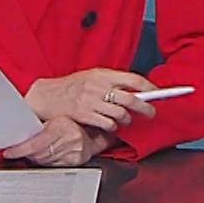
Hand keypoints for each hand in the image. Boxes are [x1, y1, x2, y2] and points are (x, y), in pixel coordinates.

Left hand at [2, 116, 115, 166]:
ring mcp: (74, 151)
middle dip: (26, 154)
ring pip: (44, 161)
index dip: (20, 149)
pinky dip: (46, 162)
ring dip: (35, 158)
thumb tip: (17, 133)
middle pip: (39, 154)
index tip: (9, 152)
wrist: (93, 131)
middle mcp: (70, 138)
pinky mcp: (76, 161)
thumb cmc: (70, 124)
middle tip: (18, 151)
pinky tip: (46, 155)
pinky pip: (53, 165)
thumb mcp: (54, 120)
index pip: (35, 143)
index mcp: (62, 125)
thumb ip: (38, 126)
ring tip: (33, 152)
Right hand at [25, 68, 158, 129]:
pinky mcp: (85, 115)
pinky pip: (107, 124)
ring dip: (126, 120)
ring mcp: (91, 101)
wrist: (45, 96)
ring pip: (120, 114)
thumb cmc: (69, 87)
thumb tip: (135, 90)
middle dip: (145, 108)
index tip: (158, 93)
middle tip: (151, 113)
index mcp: (102, 74)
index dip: (149, 87)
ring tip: (124, 120)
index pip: (132, 79)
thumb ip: (110, 82)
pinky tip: (109, 125)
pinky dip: (112, 127)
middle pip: (131, 99)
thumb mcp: (90, 77)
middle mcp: (98, 87)